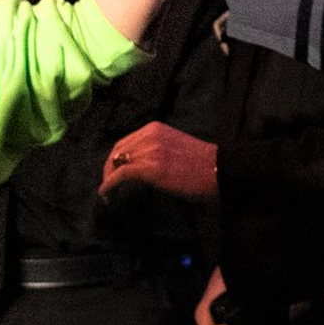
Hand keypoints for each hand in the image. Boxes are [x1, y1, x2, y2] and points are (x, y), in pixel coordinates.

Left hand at [100, 121, 217, 198]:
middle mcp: (148, 135)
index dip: (116, 158)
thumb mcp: (175, 147)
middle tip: (108, 185)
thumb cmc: (203, 164)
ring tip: (108, 193)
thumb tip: (142, 167)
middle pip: (117, 150)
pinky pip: (119, 175)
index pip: (126, 142)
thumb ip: (156, 150)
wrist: (217, 170)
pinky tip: (106, 195)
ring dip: (108, 179)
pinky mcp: (147, 168)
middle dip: (109, 168)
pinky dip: (109, 185)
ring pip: (116, 163)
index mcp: (154, 128)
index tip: (114, 172)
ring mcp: (147, 150)